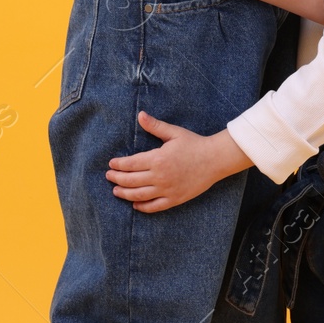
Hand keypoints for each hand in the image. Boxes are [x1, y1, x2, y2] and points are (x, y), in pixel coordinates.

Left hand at [105, 111, 250, 212]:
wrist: (215, 159)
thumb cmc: (194, 144)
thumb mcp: (174, 133)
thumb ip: (155, 126)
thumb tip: (140, 115)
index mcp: (158, 159)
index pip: (131, 164)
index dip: (118, 165)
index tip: (111, 164)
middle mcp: (159, 176)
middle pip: (131, 180)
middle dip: (117, 179)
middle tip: (109, 177)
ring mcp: (167, 190)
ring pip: (139, 195)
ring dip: (125, 194)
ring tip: (116, 191)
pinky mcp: (174, 199)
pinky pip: (154, 206)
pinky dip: (142, 207)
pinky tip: (135, 205)